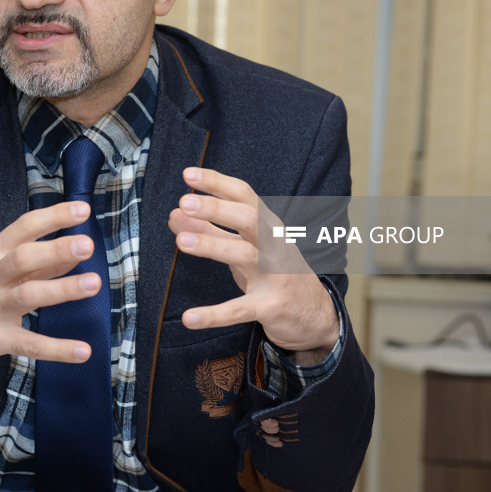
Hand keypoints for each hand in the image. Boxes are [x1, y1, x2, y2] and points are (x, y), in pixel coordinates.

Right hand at [0, 202, 101, 379]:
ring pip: (28, 294)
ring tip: (94, 283)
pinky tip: (82, 351)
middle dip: (56, 249)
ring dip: (62, 289)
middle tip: (87, 244)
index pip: (24, 227)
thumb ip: (37, 263)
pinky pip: (29, 343)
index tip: (82, 210)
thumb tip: (74, 253)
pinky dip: (57, 348)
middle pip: (24, 257)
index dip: (53, 217)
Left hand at [168, 168, 340, 365]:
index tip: (189, 174)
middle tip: (185, 201)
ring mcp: (275, 276)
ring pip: (244, 255)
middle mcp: (274, 246)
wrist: (315, 314)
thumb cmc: (276, 273)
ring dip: (212, 245)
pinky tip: (189, 317)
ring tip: (181, 240)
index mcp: (268, 227)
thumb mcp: (245, 247)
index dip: (217, 184)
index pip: (244, 196)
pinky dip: (215, 314)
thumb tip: (175, 215)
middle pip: (249, 218)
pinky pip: (240, 309)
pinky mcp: (270, 307)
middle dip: (217, 208)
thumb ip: (211, 231)